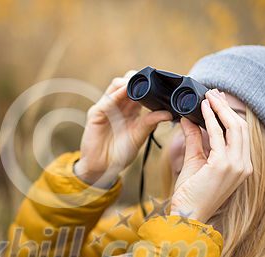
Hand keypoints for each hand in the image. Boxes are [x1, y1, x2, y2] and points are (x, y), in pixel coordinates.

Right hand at [74, 71, 171, 187]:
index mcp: (130, 110)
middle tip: (152, 80)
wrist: (102, 169)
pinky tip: (127, 91)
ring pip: (116, 86)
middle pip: (126, 82)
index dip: (148, 84)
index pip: (138, 89)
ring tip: (141, 83)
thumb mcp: (138, 138)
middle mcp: (118, 105)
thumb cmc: (119, 154)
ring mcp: (106, 108)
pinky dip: (117, 94)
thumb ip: (150, 124)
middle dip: (138, 78)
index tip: (161, 84)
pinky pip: (107, 100)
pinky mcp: (96, 114)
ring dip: (128, 82)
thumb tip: (168, 114)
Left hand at [170, 89, 252, 222]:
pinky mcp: (224, 166)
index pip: (241, 134)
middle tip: (212, 93)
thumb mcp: (194, 161)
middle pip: (241, 127)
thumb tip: (187, 119)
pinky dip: (210, 120)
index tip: (218, 100)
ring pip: (234, 128)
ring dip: (220, 109)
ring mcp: (236, 166)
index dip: (230, 114)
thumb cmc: (191, 192)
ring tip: (208, 96)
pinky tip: (203, 109)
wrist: (188, 214)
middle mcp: (244, 165)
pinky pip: (218, 135)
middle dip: (226, 107)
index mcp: (241, 166)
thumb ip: (194, 139)